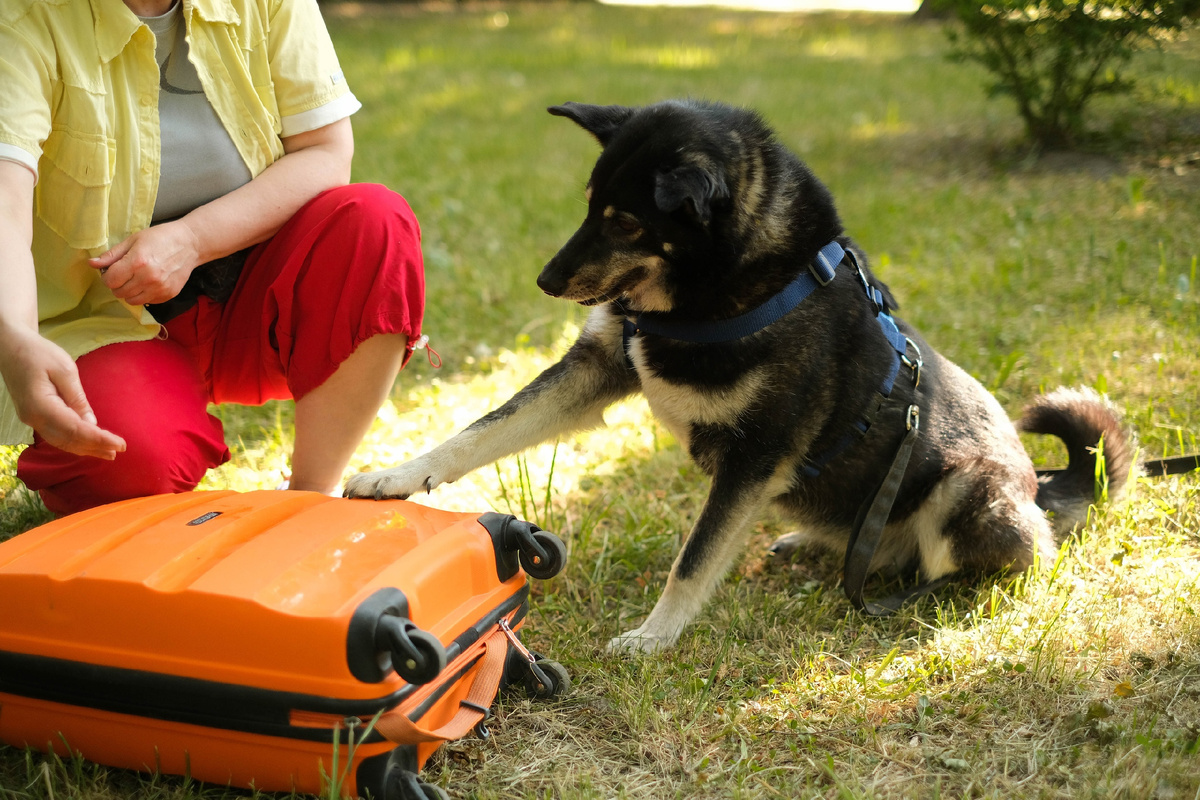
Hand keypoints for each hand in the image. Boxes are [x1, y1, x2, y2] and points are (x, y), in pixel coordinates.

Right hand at [0, 328, 125, 458]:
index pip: (75, 430)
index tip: (120, 444)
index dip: (99, 439)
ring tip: (108, 452)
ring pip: (61, 441)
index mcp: (41, 406)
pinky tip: (89, 443)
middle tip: (119, 450)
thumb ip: (77, 398)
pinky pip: (56, 435)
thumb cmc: (38, 353)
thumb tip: (91, 423)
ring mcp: (31, 419)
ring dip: (85, 448)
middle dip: (95, 447)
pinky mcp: (34, 416)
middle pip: (68, 440)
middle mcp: (33, 418)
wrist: (11, 347)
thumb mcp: (65, 370)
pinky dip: (74, 441)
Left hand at [89, 219, 200, 305]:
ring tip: (136, 279)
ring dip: (130, 292)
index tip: (112, 270)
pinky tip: (149, 282)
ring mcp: (159, 288)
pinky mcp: (168, 295)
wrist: (190, 244)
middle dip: (117, 284)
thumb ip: (112, 255)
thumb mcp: (133, 240)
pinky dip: (144, 294)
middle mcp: (147, 278)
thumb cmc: (160, 238)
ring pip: (132, 300)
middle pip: (119, 292)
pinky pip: (147, 302)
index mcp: (136, 262)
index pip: (109, 280)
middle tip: (125, 274)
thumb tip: (92, 264)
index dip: (107, 276)